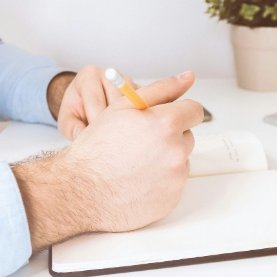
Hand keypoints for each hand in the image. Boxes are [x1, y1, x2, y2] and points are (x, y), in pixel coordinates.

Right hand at [14, 71, 202, 252]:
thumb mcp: (123, 107)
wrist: (81, 190)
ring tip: (136, 163)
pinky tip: (137, 180)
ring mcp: (176, 178)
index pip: (194, 110)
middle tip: (140, 142)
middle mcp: (176, 151)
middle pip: (187, 136)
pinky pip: (174, 184)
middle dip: (170, 137)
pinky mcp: (172, 199)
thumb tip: (187, 77)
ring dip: (166, 159)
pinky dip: (161, 181)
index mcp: (167, 123)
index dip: (178, 112)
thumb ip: (161, 89)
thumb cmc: (97, 148)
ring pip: (181, 161)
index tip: (166, 118)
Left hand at [47, 65, 140, 140]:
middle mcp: (109, 73)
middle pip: (116, 101)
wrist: (87, 100)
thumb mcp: (66, 119)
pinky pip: (143, 105)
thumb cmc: (77, 110)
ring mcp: (126, 80)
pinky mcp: (139, 88)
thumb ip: (70, 127)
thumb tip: (81, 134)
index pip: (96, 100)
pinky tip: (131, 130)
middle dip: (112, 123)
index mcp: (88, 76)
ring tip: (120, 136)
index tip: (96, 139)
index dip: (96, 123)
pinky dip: (138, 118)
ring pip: (132, 104)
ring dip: (127, 121)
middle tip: (109, 141)